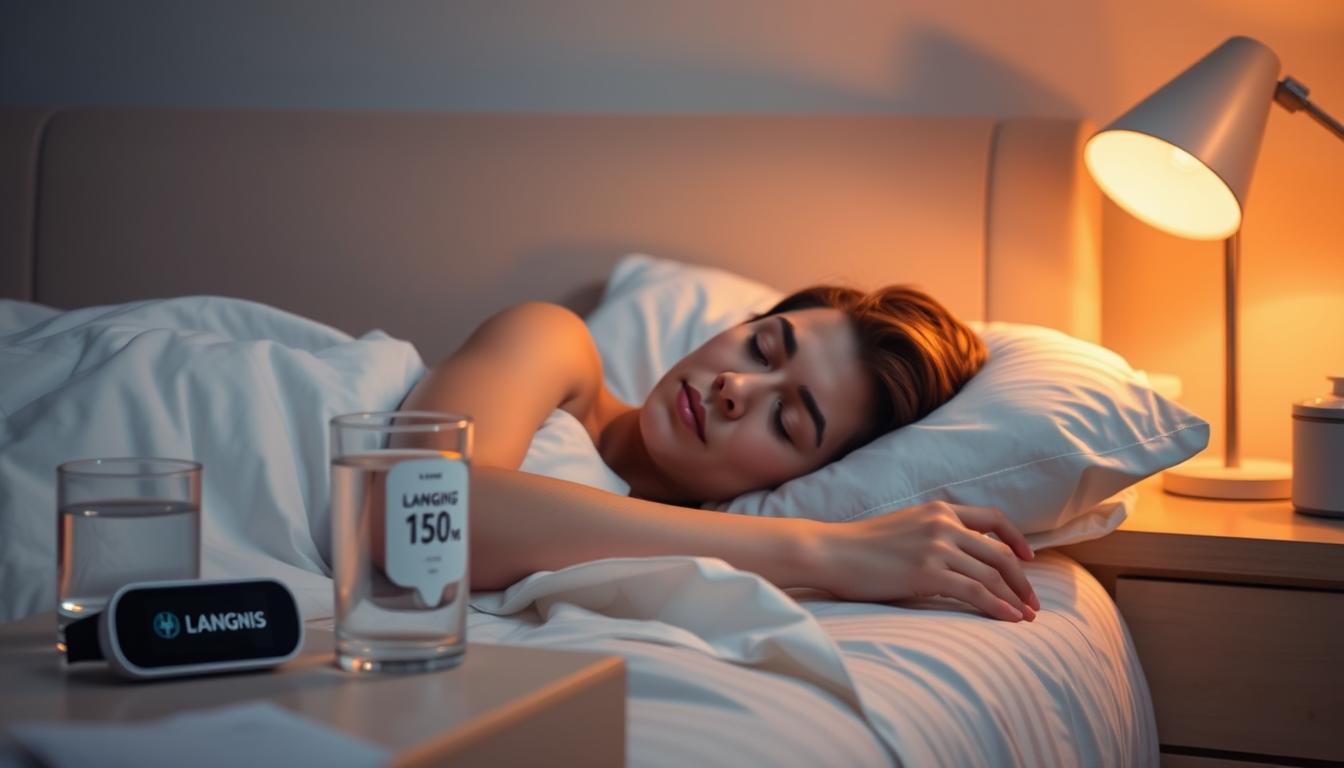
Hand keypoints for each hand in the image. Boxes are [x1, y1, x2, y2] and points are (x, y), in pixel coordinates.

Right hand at [810, 501, 1039, 620]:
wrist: (829, 551)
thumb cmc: (860, 547)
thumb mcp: (904, 527)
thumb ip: (932, 533)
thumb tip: (956, 556)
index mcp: (938, 510)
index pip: (993, 519)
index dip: (1016, 540)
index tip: (1028, 559)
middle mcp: (943, 524)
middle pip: (999, 553)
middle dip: (1023, 580)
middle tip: (1034, 602)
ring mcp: (936, 547)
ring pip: (992, 575)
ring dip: (1015, 598)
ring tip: (1027, 617)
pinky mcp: (927, 572)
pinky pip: (976, 592)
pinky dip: (998, 607)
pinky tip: (1009, 619)